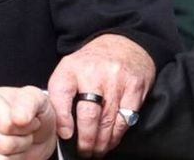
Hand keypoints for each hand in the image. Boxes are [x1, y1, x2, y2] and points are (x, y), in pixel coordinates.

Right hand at [0, 86, 56, 159]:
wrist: (31, 130)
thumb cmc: (30, 111)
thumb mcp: (35, 98)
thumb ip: (29, 103)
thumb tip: (19, 119)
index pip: (8, 125)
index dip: (27, 126)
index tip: (29, 119)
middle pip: (6, 145)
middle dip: (24, 141)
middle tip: (24, 132)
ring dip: (18, 153)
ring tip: (17, 140)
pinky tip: (9, 151)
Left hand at [47, 33, 154, 156]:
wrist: (125, 44)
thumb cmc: (94, 62)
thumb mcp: (71, 68)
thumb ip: (61, 93)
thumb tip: (58, 127)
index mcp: (72, 67)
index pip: (61, 94)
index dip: (62, 119)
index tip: (66, 134)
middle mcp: (94, 72)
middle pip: (88, 115)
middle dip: (86, 140)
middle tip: (84, 151)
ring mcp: (116, 80)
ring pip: (108, 122)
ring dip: (102, 142)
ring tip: (97, 150)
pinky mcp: (134, 87)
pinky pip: (125, 119)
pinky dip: (118, 135)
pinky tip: (112, 139)